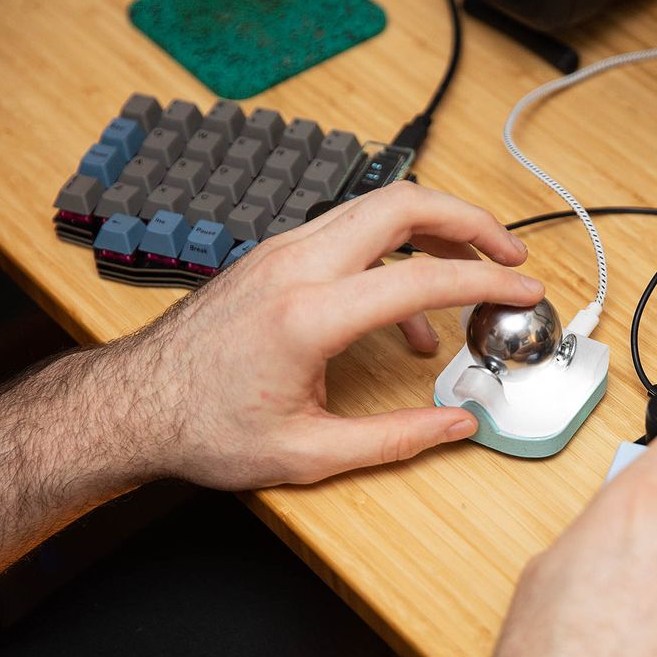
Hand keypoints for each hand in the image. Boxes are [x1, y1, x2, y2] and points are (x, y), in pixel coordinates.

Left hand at [123, 182, 542, 488]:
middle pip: (402, 203)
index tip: (524, 289)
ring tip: (473, 273)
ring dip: (435, 228)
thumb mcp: (307, 453)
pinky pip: (350, 234)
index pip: (421, 278)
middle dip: (470, 219)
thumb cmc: (203, 428)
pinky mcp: (274, 256)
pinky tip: (406, 317)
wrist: (132, 405)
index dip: (487, 281)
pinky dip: (396, 253)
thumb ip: (395, 438)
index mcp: (307, 316)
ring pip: (376, 207)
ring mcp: (280, 252)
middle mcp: (294, 267)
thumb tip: (457, 425)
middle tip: (510, 253)